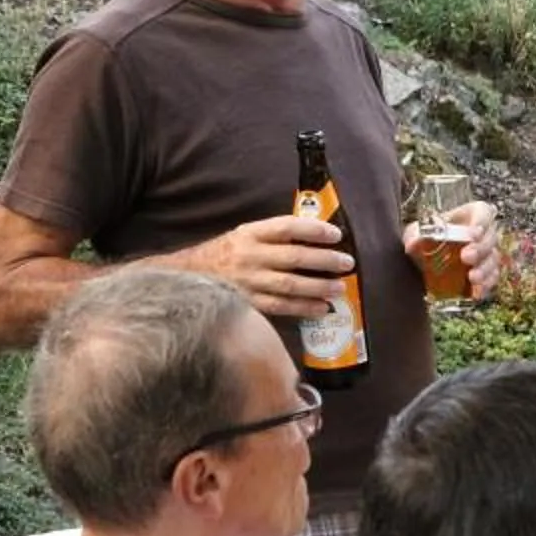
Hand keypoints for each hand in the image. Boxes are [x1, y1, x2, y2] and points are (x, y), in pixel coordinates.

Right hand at [195, 214, 353, 318]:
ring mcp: (248, 281)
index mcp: (249, 233)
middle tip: (347, 263)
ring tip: (340, 287)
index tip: (335, 234)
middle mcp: (249, 255)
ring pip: (289, 285)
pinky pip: (280, 306)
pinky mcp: (248, 303)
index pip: (286, 227)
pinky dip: (303, 308)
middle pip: (293, 257)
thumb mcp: (244, 236)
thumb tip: (316, 237)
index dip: (313, 230)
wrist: (188, 275)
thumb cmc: (226, 254)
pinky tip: (322, 308)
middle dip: (324, 260)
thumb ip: (274, 236)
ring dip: (318, 287)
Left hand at [403, 201, 502, 300]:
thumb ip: (414, 234)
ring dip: (484, 269)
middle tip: (466, 257)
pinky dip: (486, 285)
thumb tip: (413, 244)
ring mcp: (488, 253)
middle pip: (491, 238)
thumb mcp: (417, 231)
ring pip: (493, 259)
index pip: (484, 212)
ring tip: (472, 277)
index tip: (473, 234)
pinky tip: (476, 292)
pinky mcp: (487, 272)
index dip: (482, 222)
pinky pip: (492, 278)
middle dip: (480, 249)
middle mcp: (484, 233)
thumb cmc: (427, 237)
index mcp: (471, 215)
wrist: (427, 257)